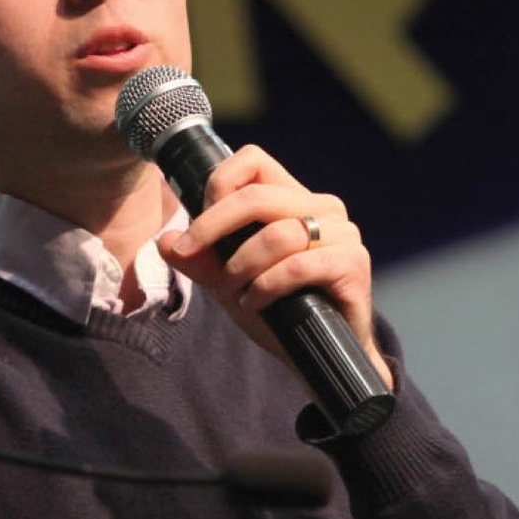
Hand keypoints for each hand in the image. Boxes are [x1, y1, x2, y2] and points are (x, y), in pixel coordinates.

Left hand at [157, 144, 391, 387]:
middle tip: (191, 254)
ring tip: (235, 293)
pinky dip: (267, 285)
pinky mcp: (353, 263)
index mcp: (294, 199)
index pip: (253, 161)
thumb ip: (200, 262)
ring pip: (277, 234)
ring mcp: (342, 234)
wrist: (321, 357)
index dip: (217, 185)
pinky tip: (257, 302)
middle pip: (257, 196)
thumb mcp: (230, 284)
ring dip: (242, 266)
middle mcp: (322, 209)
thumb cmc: (280, 312)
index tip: (193, 229)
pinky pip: (299, 265)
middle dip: (213, 227)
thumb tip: (165, 242)